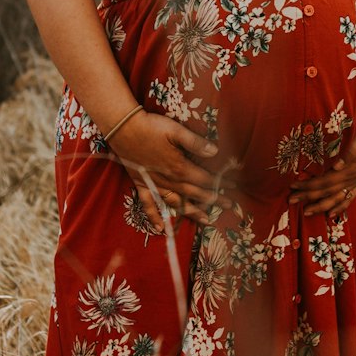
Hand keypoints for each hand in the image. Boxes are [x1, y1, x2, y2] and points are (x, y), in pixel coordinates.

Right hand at [108, 110, 228, 232]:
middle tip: (228, 206)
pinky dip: (154, 217)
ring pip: (176, 202)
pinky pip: (148, 205)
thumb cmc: (150, 126)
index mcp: (179, 167)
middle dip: (213, 200)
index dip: (219, 183)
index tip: (232, 187)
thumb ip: (195, 142)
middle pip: (195, 193)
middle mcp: (168, 180)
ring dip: (192, 212)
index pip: (204, 179)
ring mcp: (154, 184)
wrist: (122, 128)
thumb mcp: (175, 130)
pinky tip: (160, 228)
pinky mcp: (141, 184)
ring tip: (205, 220)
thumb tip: (215, 151)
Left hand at [287, 107, 355, 217]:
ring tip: (306, 212)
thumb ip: (351, 152)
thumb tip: (337, 166)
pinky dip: (339, 207)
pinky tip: (331, 214)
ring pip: (336, 198)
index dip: (308, 185)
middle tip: (290, 201)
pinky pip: (348, 198)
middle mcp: (352, 178)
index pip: (324, 181)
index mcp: (349, 169)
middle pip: (326, 192)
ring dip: (320, 206)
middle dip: (308, 197)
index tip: (293, 186)